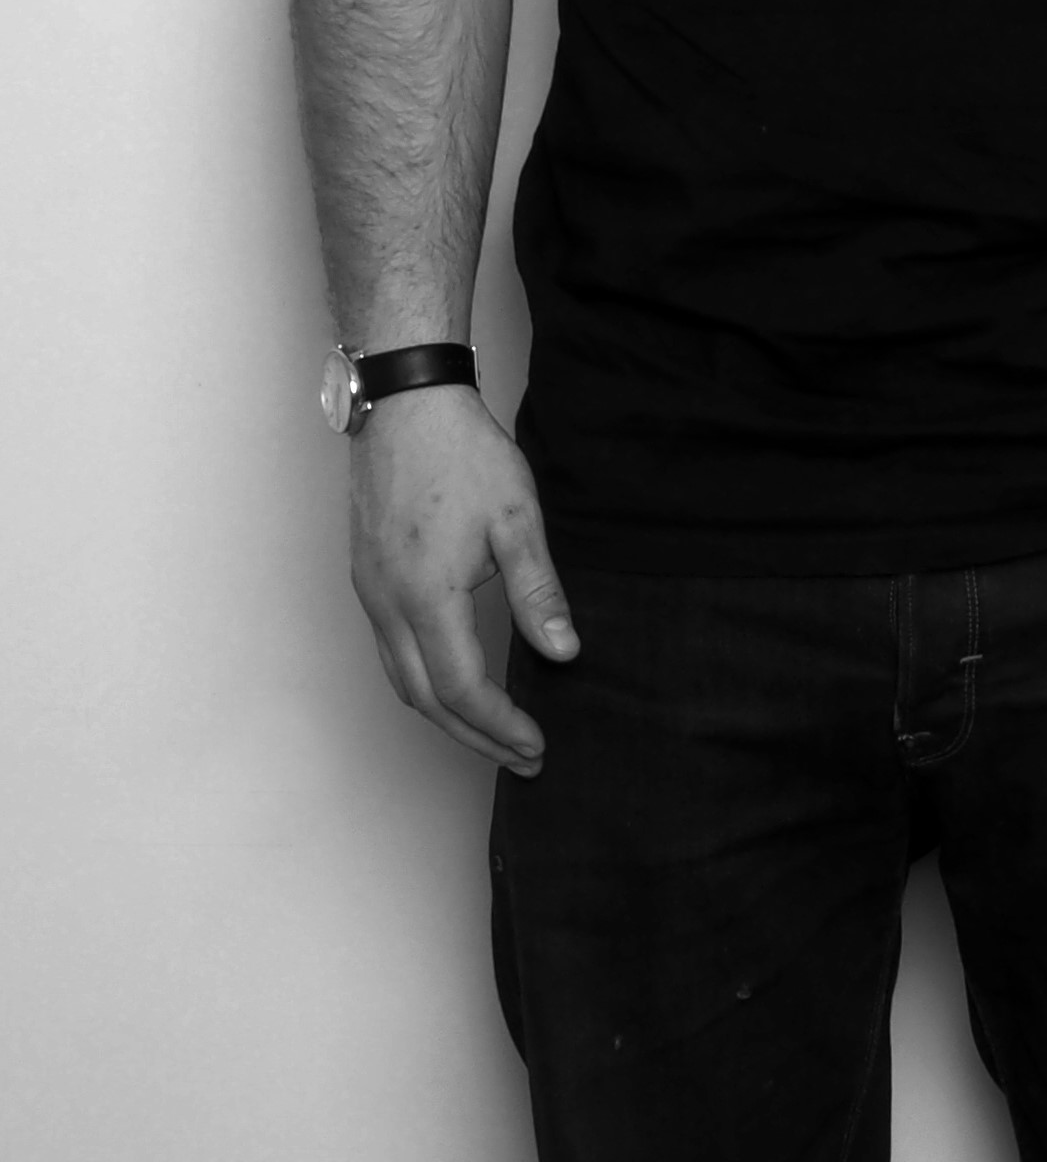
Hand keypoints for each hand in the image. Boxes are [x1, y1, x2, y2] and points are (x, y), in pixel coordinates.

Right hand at [348, 382, 577, 771]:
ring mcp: (370, 594)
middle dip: (475, 737)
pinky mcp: (367, 579)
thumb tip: (564, 652)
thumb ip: (538, 591)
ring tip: (494, 732)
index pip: (461, 690)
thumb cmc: (463, 454)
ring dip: (447, 716)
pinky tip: (455, 681)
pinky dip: (425, 683)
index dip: (500, 725)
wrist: (406, 405)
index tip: (535, 744)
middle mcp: (387, 605)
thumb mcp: (517, 518)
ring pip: (402, 681)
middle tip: (522, 756)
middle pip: (426, 701)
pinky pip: (390, 653)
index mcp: (426, 596)